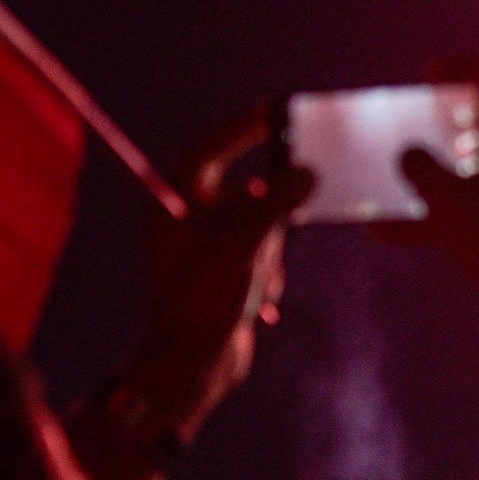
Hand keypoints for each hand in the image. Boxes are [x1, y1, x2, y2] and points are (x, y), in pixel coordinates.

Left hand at [121, 118, 314, 441]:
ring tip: (257, 282)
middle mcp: (181, 216)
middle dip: (269, 215)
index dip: (246, 126)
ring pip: (257, 224)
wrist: (190, 369)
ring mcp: (199, 246)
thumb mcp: (246, 244)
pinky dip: (267, 271)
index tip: (278, 111)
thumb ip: (277, 201)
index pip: (211, 144)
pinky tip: (259, 302)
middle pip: (243, 189)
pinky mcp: (217, 273)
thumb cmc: (203, 302)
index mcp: (172, 198)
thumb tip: (306, 172)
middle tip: (295, 210)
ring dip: (271, 251)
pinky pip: (256, 253)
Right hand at [397, 57, 478, 306]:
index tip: (430, 76)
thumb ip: (419, 166)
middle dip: (453, 114)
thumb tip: (408, 156)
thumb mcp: (444, 195)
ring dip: (444, 161)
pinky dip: (443, 208)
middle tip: (421, 114)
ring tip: (405, 166)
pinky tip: (386, 233)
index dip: (468, 65)